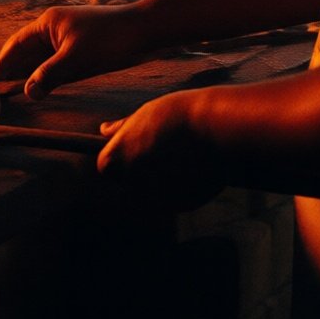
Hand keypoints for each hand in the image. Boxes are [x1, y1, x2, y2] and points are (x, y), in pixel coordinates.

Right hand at [0, 1, 146, 97]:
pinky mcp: (83, 46)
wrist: (144, 30)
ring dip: (29, 71)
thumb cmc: (109, 39)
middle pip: (27, 50)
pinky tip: (42, 84)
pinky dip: (47, 73)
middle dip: (13, 67)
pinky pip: (57, 61)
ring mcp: (69, 36)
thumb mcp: (76, 59)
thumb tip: (28, 92)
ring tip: (13, 88)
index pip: (17, 44)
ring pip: (42, 57)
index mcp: (49, 23)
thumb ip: (49, 75)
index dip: (4, 62)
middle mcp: (56, 28)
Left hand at [97, 90, 224, 208]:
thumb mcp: (144, 114)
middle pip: (131, 181)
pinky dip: (184, 184)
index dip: (122, 155)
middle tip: (165, 145)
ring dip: (164, 177)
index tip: (140, 142)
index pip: (107, 167)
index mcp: (115, 161)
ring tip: (183, 152)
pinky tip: (197, 164)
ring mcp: (156, 197)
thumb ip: (123, 128)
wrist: (215, 126)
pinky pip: (178, 196)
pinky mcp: (183, 204)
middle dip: (143, 169)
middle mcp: (131, 184)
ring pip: (155, 190)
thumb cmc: (176, 115)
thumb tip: (104, 130)